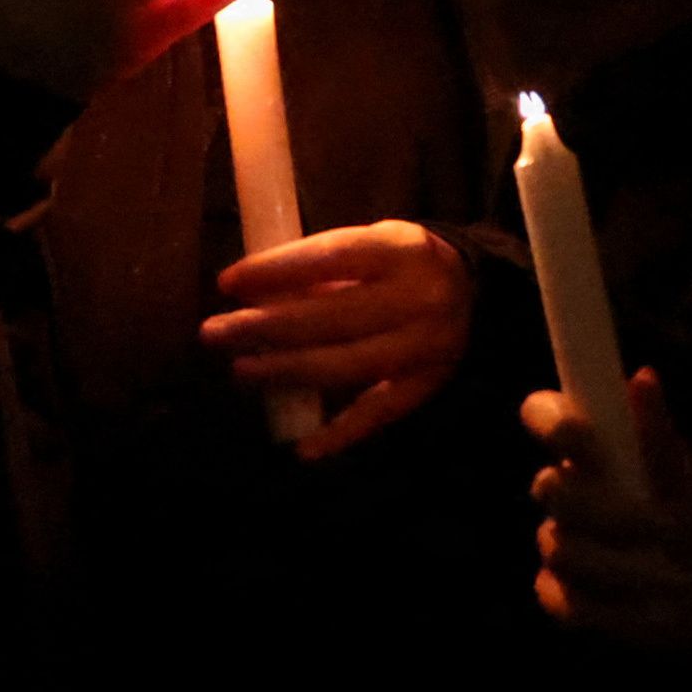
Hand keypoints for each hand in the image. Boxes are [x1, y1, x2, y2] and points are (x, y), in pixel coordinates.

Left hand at [202, 220, 471, 458]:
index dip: (276, 270)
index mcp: (399, 249)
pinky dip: (339, 432)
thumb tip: (252, 296)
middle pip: (331, 318)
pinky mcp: (427, 385)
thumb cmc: (401, 263)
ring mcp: (424, 347)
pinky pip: (377, 413)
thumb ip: (321, 269)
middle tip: (214, 333)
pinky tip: (302, 446)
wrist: (477, 292)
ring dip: (286, 372)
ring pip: (346, 367)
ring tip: (240, 371)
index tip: (228, 281)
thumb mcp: (371, 245)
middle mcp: (417, 298)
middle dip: (265, 327)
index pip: (329, 257)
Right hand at [524, 371, 691, 684]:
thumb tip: (644, 377)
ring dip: (617, 564)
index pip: (546, 416)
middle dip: (599, 509)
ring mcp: (562, 542)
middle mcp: (573, 492)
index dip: (552, 421)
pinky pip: (558, 595)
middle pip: (547, 487)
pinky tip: (639, 606)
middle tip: (652, 527)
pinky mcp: (561, 593)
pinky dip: (604, 605)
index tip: (583, 438)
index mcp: (602, 452)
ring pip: (556, 544)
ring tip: (667, 577)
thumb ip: (662, 446)